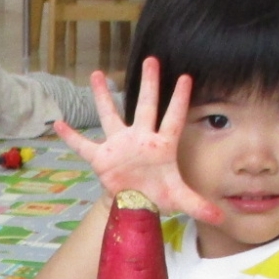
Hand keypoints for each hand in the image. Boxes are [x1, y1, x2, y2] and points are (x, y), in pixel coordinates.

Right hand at [55, 60, 220, 222]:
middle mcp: (140, 138)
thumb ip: (198, 204)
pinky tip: (59, 124)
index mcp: (161, 146)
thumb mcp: (178, 198)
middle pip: (145, 106)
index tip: (187, 78)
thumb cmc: (157, 193)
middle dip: (149, 84)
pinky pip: (83, 146)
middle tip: (152, 60)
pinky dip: (71, 137)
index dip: (179, 100)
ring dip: (103, 96)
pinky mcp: (101, 157)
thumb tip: (219, 218)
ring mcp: (119, 145)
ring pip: (111, 115)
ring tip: (97, 73)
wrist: (134, 203)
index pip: (173, 119)